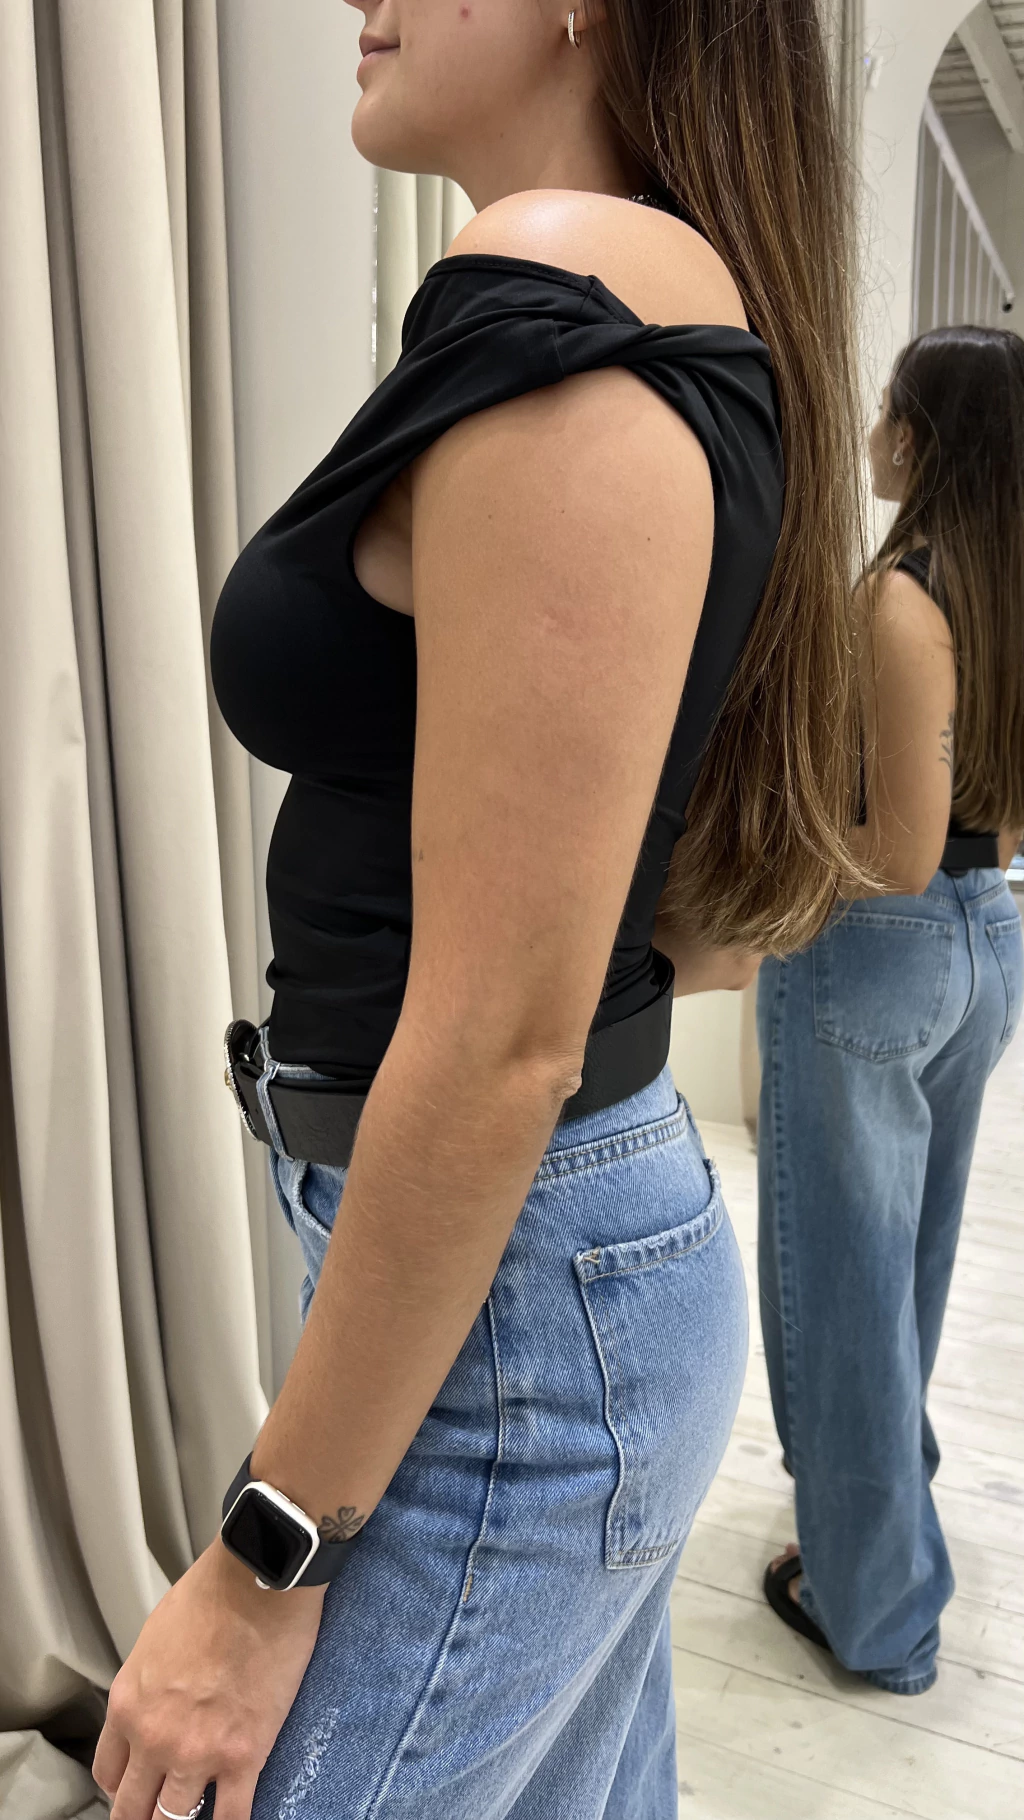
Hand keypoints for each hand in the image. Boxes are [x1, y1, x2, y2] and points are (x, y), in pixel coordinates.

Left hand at [93, 1540, 324, 1819]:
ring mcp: (199, 1753)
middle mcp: (154, 1739)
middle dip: (143, 1814)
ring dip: (180, 1819)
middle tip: (155, 1812)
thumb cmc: (211, 1595)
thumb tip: (157, 1705)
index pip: (108, 1773)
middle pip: (133, 1807)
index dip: (121, 1787)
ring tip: (191, 1815)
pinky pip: (231, 1817)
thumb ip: (148, 1686)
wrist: (258, 1581)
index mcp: (128, 1705)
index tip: (133, 1788)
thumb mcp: (153, 1639)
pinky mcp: (244, 1755)